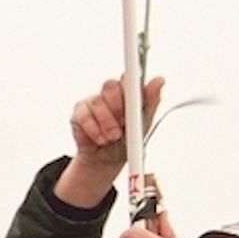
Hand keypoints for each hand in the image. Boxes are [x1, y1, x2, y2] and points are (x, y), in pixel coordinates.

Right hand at [55, 76, 164, 208]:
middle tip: (123, 123)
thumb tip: (159, 80)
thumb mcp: (144, 122)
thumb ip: (151, 100)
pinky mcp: (78, 113)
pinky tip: (101, 139)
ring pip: (97, 102)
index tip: (133, 99)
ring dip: (107, 123)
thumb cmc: (126, 138)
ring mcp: (92, 101)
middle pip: (110, 85)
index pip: (128, 78)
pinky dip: (95, 130)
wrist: (108, 159)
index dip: (130, 87)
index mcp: (127, 91)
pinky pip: (85, 116)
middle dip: (118, 106)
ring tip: (113, 136)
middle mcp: (109, 92)